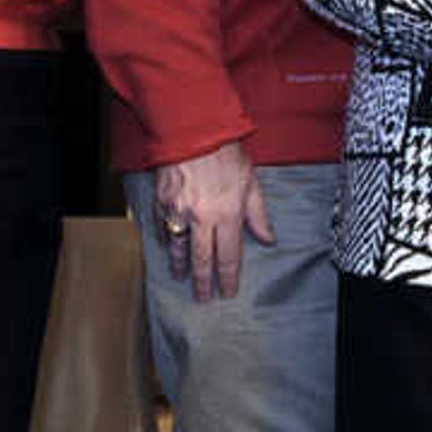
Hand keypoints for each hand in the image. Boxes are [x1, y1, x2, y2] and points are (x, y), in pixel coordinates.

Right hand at [150, 140, 272, 303]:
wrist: (194, 132)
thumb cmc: (226, 154)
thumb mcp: (251, 183)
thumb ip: (258, 215)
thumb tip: (268, 239)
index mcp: (228, 215)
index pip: (229, 256)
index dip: (229, 278)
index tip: (228, 292)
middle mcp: (202, 218)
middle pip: (202, 259)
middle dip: (203, 282)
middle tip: (203, 298)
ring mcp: (179, 212)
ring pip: (178, 247)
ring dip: (180, 265)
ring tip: (181, 277)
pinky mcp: (162, 202)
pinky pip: (163, 227)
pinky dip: (165, 239)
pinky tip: (168, 246)